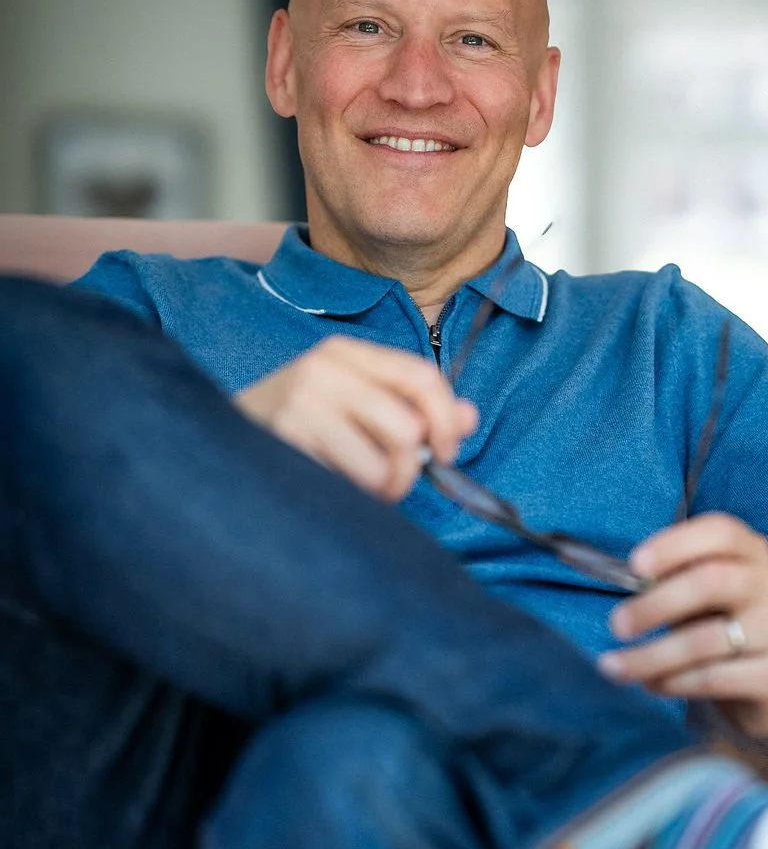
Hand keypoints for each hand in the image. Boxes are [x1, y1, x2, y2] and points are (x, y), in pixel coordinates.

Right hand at [234, 336, 477, 500]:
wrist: (217, 441)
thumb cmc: (297, 427)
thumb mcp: (355, 405)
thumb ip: (414, 409)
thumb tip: (469, 417)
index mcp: (346, 353)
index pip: (421, 376)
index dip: (445, 419)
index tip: (445, 452)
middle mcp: (324, 369)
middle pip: (407, 427)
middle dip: (411, 469)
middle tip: (396, 482)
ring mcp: (301, 403)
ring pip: (384, 461)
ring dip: (384, 489)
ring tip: (363, 488)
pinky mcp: (287, 440)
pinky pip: (351, 482)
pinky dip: (354, 495)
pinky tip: (333, 486)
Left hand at [597, 513, 767, 736]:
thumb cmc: (727, 626)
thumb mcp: (703, 596)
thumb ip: (676, 582)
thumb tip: (628, 584)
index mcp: (752, 553)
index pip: (720, 532)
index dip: (674, 545)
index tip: (635, 566)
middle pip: (712, 581)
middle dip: (656, 604)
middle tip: (617, 625)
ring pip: (708, 639)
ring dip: (652, 655)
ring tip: (618, 666)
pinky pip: (716, 676)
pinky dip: (675, 681)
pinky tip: (653, 684)